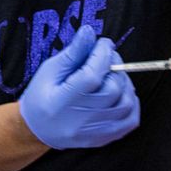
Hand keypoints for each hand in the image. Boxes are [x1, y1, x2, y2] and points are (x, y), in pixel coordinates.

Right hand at [19, 25, 140, 149]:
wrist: (37, 129)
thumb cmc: (41, 96)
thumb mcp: (50, 70)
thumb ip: (73, 53)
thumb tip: (89, 32)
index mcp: (61, 103)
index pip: (91, 76)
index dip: (102, 55)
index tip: (103, 43)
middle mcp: (79, 121)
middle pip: (112, 89)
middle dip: (115, 65)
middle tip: (107, 56)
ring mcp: (94, 133)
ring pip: (126, 104)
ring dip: (124, 82)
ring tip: (112, 73)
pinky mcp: (104, 138)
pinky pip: (130, 121)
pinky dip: (132, 102)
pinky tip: (121, 91)